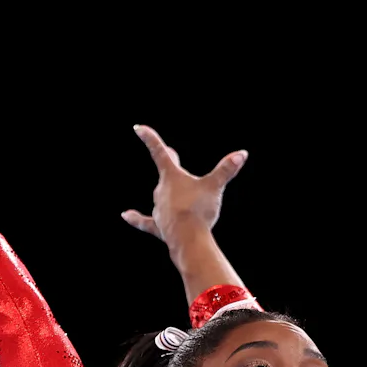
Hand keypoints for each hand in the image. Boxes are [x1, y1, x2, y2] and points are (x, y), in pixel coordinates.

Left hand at [122, 126, 247, 250]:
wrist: (188, 239)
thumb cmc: (199, 210)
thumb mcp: (215, 187)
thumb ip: (226, 169)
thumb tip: (242, 154)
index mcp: (172, 176)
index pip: (159, 152)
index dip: (149, 138)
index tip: (137, 128)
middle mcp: (161, 191)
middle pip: (165, 175)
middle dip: (170, 166)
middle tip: (171, 152)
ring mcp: (159, 210)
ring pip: (163, 198)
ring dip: (170, 195)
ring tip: (183, 199)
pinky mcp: (158, 227)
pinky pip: (144, 221)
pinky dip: (135, 218)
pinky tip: (125, 215)